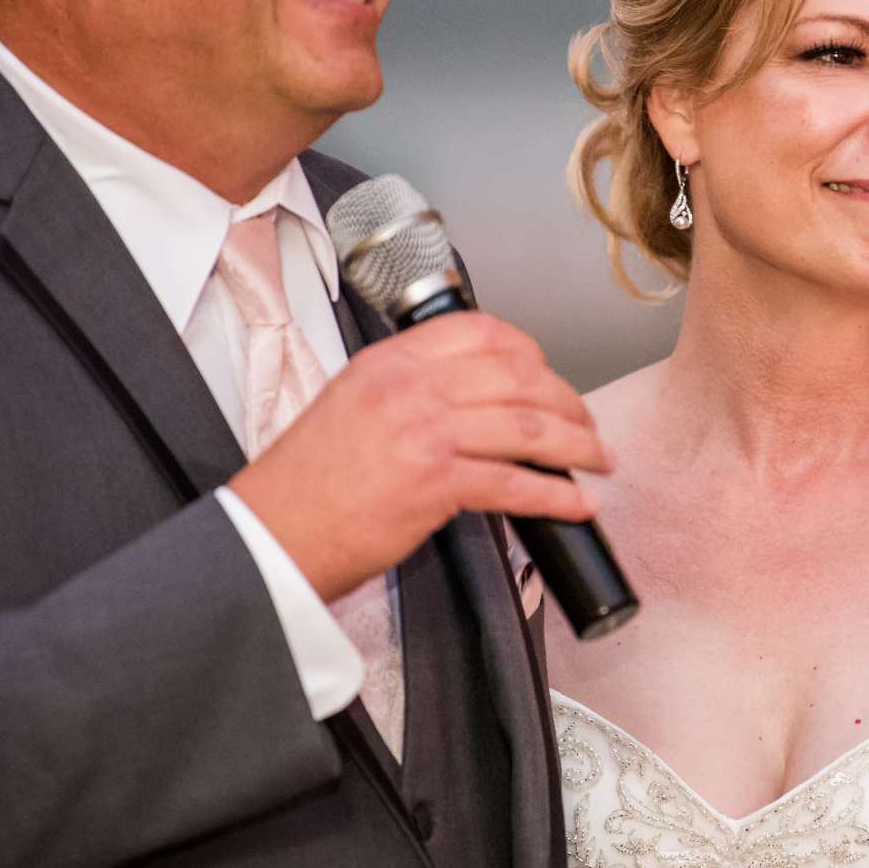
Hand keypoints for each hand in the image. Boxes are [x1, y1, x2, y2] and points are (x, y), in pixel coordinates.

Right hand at [227, 311, 609, 600]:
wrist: (270, 536)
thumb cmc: (304, 486)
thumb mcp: (349, 406)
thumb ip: (406, 391)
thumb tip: (468, 401)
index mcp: (389, 362)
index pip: (480, 331)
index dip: (531, 352)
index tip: (551, 375)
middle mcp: (410, 387)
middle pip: (518, 376)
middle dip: (568, 401)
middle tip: (586, 425)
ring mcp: (424, 432)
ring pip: (528, 426)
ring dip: (577, 446)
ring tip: (598, 461)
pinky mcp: (434, 484)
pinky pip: (516, 484)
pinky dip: (556, 495)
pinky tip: (576, 503)